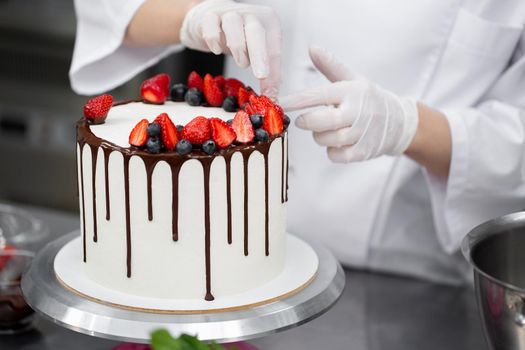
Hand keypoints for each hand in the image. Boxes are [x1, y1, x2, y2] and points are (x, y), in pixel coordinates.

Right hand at [180, 0, 280, 97]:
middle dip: (259, 55)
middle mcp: (251, 15)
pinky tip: (216, 49)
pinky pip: (210, 24)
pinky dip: (213, 38)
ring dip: (238, 47)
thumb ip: (268, 77)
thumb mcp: (258, 55)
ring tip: (241, 63)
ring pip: (234, 25)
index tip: (270, 91)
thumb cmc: (241, 38)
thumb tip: (272, 100)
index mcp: (269, 22)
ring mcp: (229, 13)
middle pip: (256, 32)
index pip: (273, 47)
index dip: (273, 70)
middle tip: (261, 75)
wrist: (214, 20)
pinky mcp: (209, 15)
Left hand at [279, 46, 418, 162]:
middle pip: (321, 121)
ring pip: (326, 139)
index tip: (280, 102)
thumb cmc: (368, 99)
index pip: (319, 94)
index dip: (296, 100)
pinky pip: (335, 155)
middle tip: (303, 120)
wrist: (398, 122)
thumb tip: (312, 48)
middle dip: (307, 121)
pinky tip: (338, 142)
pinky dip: (331, 150)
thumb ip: (330, 65)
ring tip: (326, 128)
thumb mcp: (353, 78)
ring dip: (319, 136)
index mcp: (352, 91)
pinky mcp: (362, 152)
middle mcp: (357, 112)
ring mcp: (361, 133)